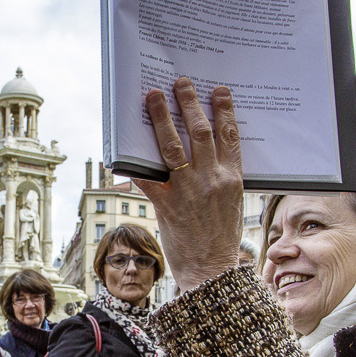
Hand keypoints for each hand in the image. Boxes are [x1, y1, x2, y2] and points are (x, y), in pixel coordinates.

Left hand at [136, 79, 243, 292]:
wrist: (212, 273)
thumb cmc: (221, 240)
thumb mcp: (231, 204)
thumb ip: (222, 178)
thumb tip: (207, 155)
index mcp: (233, 178)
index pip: (230, 135)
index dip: (224, 110)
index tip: (218, 91)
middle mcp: (212, 180)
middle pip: (200, 132)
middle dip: (189, 103)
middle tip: (180, 83)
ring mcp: (189, 192)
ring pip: (173, 145)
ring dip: (162, 117)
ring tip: (154, 97)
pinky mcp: (167, 206)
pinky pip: (147, 178)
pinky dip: (133, 164)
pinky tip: (122, 150)